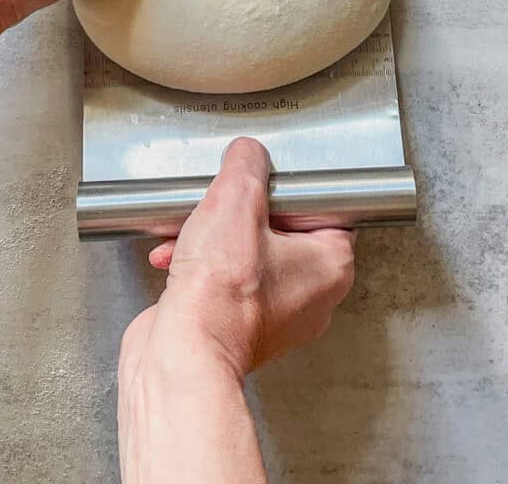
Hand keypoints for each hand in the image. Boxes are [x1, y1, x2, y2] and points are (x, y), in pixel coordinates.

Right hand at [120, 137, 355, 382]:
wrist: (181, 354)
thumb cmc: (220, 297)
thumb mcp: (235, 201)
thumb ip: (247, 165)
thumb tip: (248, 154)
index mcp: (330, 265)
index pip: (322, 205)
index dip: (286, 187)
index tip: (263, 180)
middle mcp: (311, 294)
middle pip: (279, 226)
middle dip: (240, 212)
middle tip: (223, 206)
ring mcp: (276, 314)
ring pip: (248, 251)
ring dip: (214, 235)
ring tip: (192, 229)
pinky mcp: (240, 325)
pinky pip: (226, 279)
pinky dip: (202, 263)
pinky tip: (177, 254)